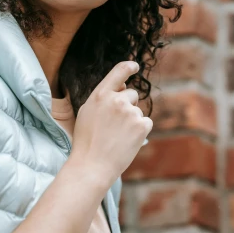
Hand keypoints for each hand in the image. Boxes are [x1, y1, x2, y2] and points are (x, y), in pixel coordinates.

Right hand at [70, 61, 152, 185]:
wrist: (92, 166)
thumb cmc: (86, 141)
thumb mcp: (87, 113)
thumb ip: (104, 97)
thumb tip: (124, 86)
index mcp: (100, 95)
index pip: (118, 72)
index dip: (128, 67)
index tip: (135, 66)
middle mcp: (117, 100)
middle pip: (131, 94)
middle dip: (127, 106)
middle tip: (113, 126)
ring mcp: (131, 112)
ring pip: (138, 111)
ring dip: (132, 121)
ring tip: (117, 137)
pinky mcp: (142, 125)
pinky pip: (146, 122)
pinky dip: (140, 131)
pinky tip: (127, 141)